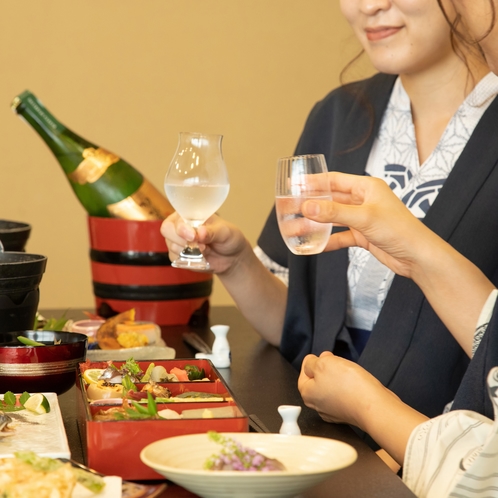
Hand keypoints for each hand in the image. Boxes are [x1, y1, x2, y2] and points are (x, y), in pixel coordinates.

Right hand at [160, 212, 251, 273]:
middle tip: (200, 246)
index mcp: (190, 213)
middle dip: (181, 239)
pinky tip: (201, 257)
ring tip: (205, 250)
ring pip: (171, 246)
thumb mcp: (225, 232)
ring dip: (189, 251)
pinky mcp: (178, 256)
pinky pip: (176, 259)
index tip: (193, 236)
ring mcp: (177, 241)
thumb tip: (200, 232)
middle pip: (166, 229)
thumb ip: (212, 232)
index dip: (182, 227)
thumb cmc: (228, 238)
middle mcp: (180, 225)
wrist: (232, 257)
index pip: (177, 216)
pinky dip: (189, 260)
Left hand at [298, 351, 392, 427]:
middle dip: (327, 368)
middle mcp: (318, 405)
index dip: (314, 361)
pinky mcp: (349, 412)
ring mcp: (334, 411)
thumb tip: (310, 363)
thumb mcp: (323, 363)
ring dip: (339, 377)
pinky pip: (344, 395)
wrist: (375, 406)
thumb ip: (311, 362)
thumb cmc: (349, 387)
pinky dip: (349, 387)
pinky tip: (355, 383)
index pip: (304, 372)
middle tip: (336, 363)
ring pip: (332, 387)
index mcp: (307, 394)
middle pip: (318, 380)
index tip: (323, 357)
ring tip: (348, 372)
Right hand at [301, 172, 439, 278]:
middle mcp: (364, 201)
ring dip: (315, 224)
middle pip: (331, 200)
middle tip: (289, 206)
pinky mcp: (363, 236)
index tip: (294, 183)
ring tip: (294, 227)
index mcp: (367, 187)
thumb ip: (334, 212)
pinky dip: (328, 240)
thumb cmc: (399, 230)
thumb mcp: (364, 218)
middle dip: (310, 204)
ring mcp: (363, 219)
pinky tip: (314, 245)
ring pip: (333, 219)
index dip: (313, 181)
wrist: (417, 257)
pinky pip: (340, 236)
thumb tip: (307, 206)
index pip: (334, 180)